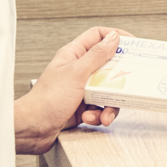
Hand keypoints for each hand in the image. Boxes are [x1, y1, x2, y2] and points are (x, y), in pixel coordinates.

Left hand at [15, 26, 124, 153]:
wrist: (33, 129)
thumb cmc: (46, 100)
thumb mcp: (76, 73)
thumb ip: (97, 55)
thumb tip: (113, 38)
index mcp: (73, 55)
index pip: (97, 37)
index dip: (115, 37)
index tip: (133, 45)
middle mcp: (77, 71)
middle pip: (108, 67)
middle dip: (117, 80)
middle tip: (125, 84)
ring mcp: (80, 89)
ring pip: (107, 91)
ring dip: (109, 104)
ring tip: (103, 112)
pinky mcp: (82, 107)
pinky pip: (101, 108)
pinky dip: (98, 115)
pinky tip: (89, 118)